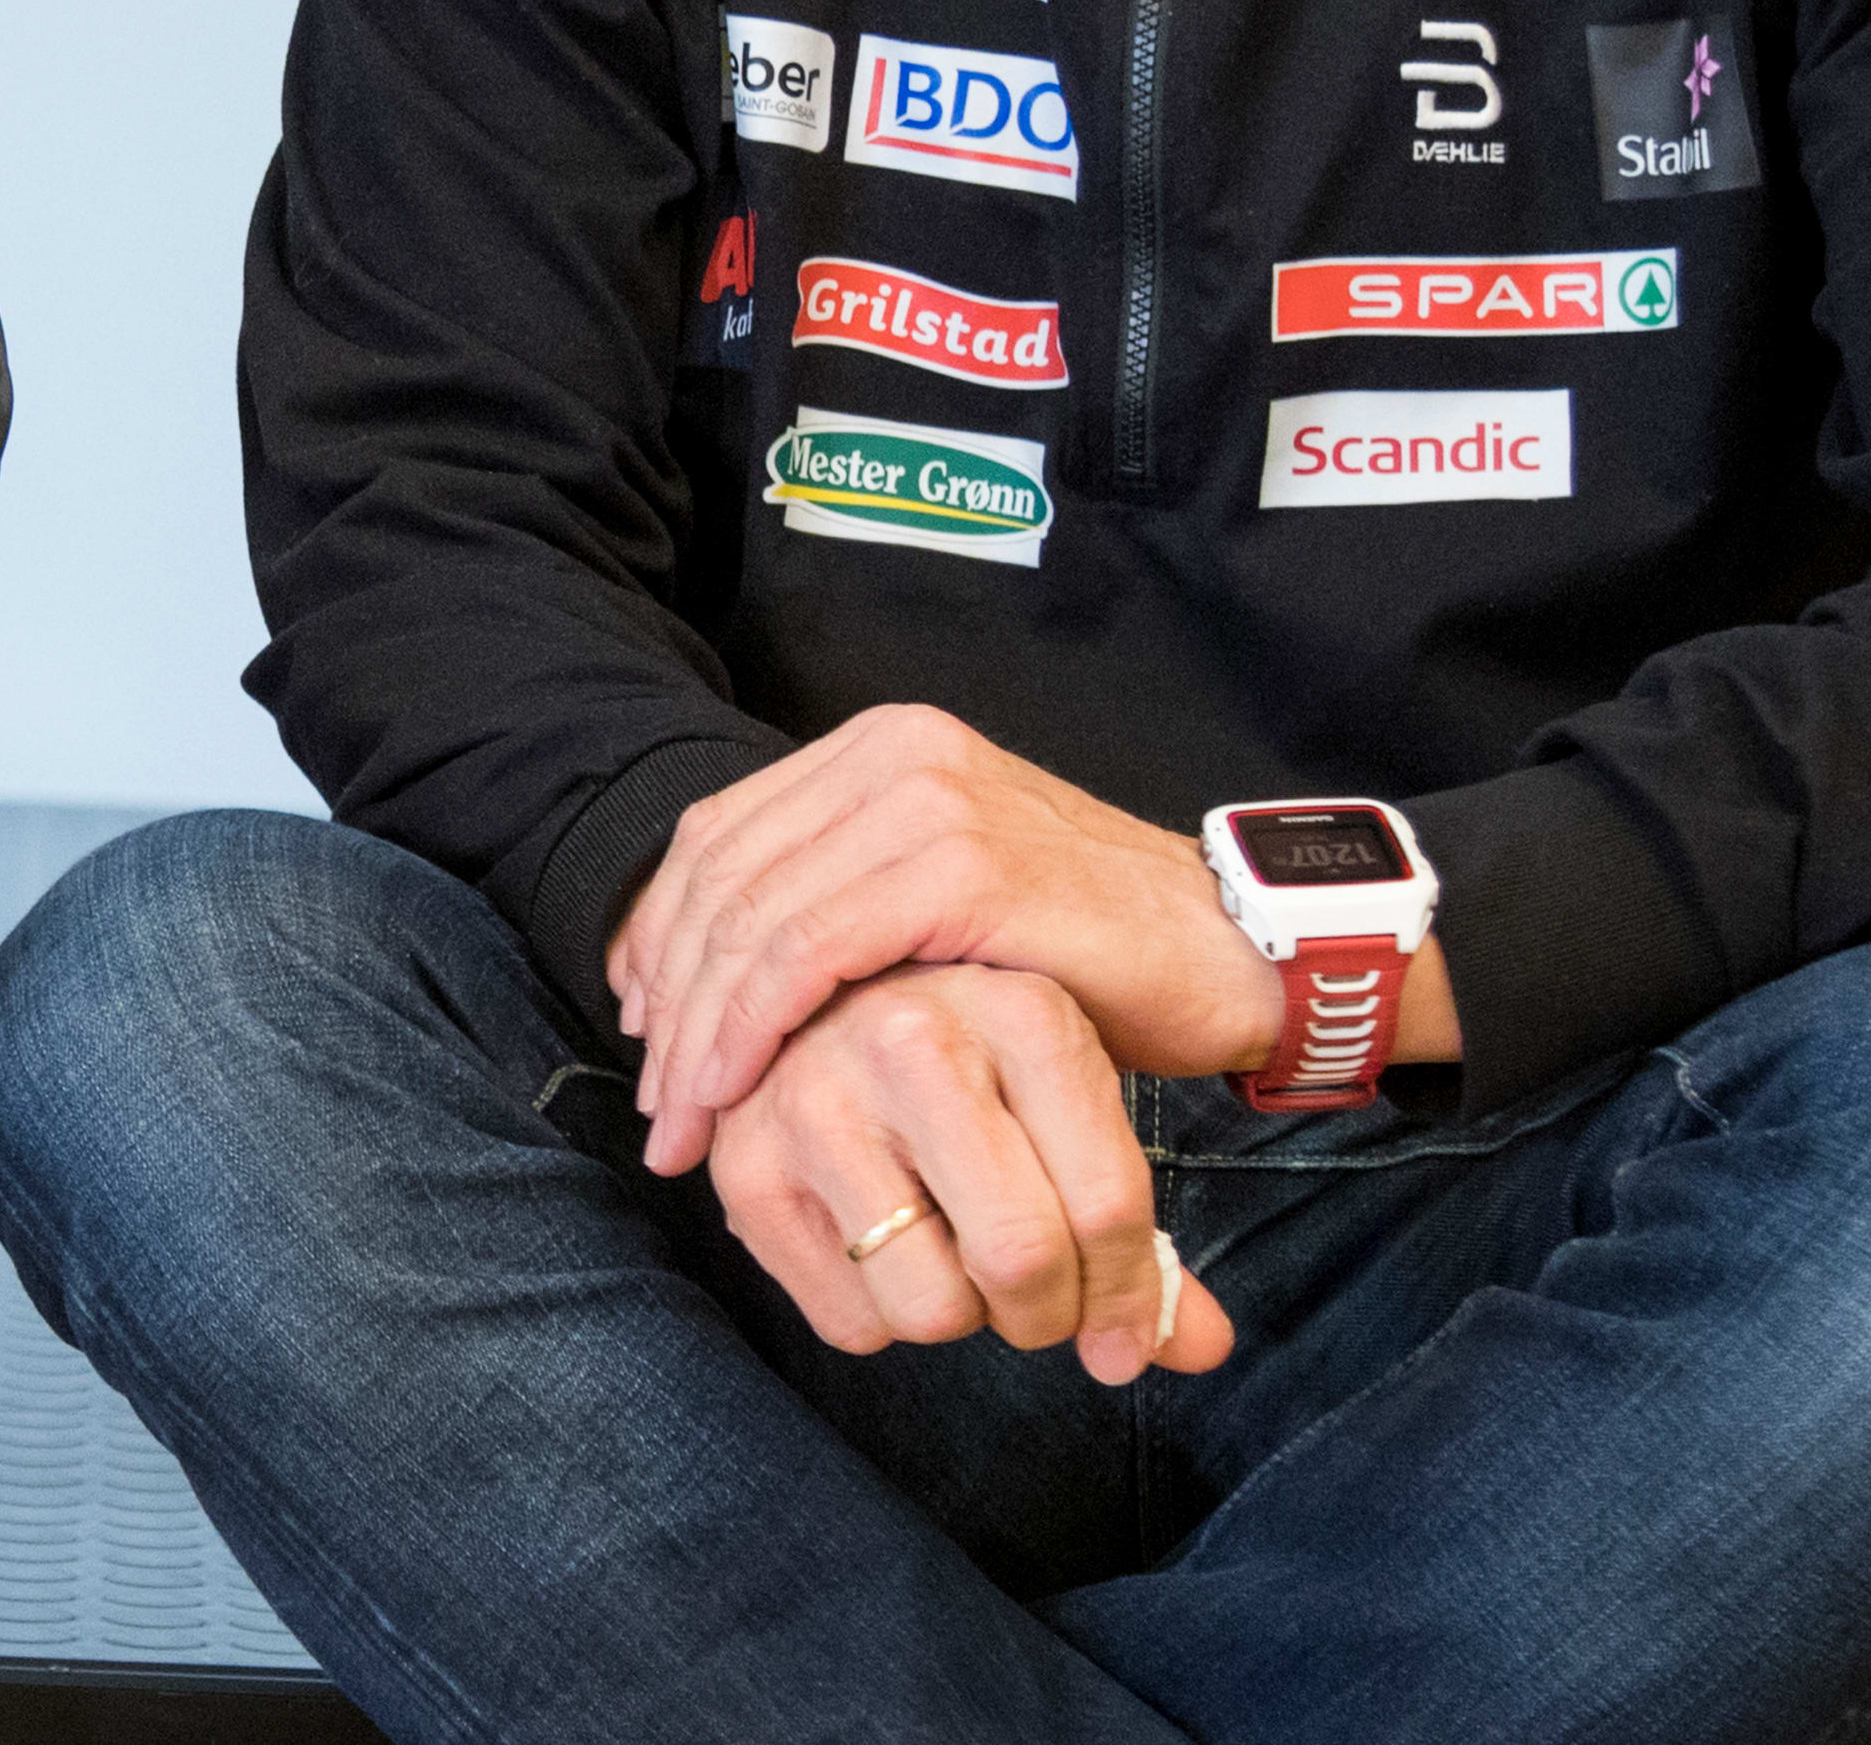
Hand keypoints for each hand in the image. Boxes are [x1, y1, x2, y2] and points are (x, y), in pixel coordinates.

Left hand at [616, 704, 1289, 1172]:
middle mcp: (892, 753)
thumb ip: (830, 911)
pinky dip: (757, 1026)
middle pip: (721, 876)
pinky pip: (813, 949)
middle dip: (671, 999)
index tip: (643, 1033)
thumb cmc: (1079, 954)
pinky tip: (739, 1093)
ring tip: (684, 1122)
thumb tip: (693, 974)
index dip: (659, 938)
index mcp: (874, 749)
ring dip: (702, 1030)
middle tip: (659, 1106)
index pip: (718, 837)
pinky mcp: (962, 865)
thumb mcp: (932, 911)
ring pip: (755, 915)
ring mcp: (928, 799)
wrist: (1227, 954)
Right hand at [697, 963, 1234, 1384]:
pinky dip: (879, 1318)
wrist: (814, 999)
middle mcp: (913, 1038)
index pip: (1108, 1206)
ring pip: (933, 1307)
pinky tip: (876, 1245)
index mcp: (1022, 1012)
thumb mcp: (1068, 1109)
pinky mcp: (746, 1164)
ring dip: (957, 1316)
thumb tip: (1202, 1350)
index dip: (1132, 1301)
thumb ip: (1136, 1233)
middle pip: (1022, 1259)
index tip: (1125, 1341)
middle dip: (1045, 1317)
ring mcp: (816, 1096)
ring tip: (949, 1256)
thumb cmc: (969, 1066)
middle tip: (1035, 1302)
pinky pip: (851, 1324)